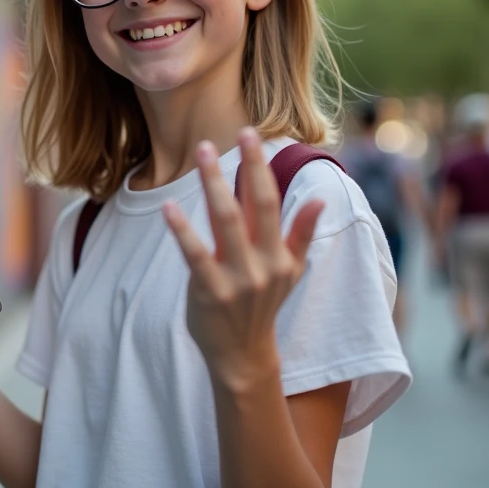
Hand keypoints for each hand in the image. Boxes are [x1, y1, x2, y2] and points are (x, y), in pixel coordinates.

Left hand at [162, 129, 324, 389]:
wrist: (243, 355)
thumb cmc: (262, 305)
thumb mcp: (290, 272)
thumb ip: (302, 235)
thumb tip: (320, 200)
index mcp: (280, 254)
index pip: (272, 201)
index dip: (261, 167)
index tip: (252, 133)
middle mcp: (263, 263)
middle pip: (255, 205)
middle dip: (246, 166)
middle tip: (234, 132)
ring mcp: (237, 278)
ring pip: (226, 222)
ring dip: (214, 185)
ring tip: (202, 152)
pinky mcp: (210, 291)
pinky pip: (195, 254)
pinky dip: (183, 230)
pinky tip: (169, 207)